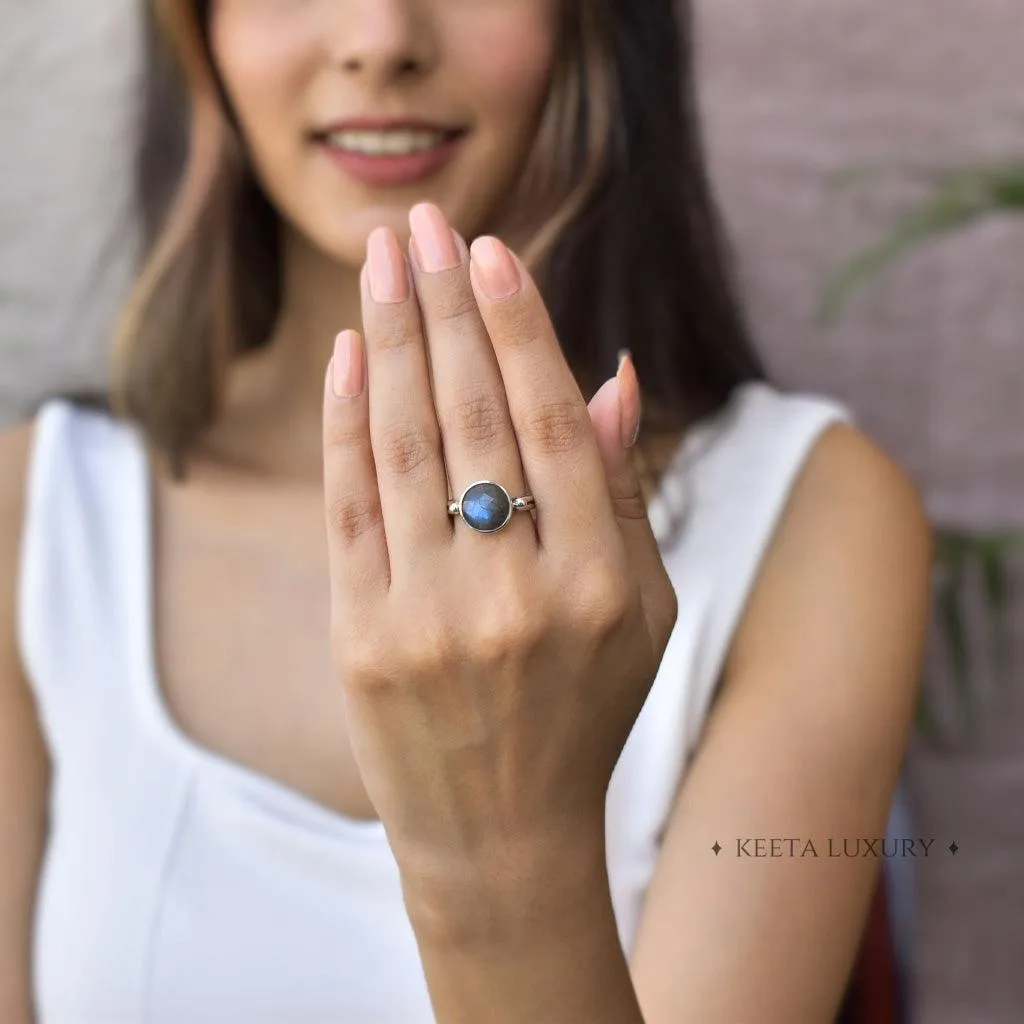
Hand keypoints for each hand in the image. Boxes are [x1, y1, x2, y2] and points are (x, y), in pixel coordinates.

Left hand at [321, 203, 677, 916]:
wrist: (503, 835)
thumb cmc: (585, 711)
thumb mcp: (644, 613)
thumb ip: (626, 494)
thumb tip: (616, 375)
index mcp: (602, 583)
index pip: (554, 423)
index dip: (519, 328)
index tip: (490, 251)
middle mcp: (518, 594)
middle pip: (473, 416)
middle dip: (446, 304)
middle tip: (423, 223)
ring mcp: (431, 618)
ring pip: (406, 446)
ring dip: (391, 338)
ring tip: (382, 259)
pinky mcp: (363, 638)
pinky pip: (351, 506)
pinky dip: (347, 421)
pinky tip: (352, 352)